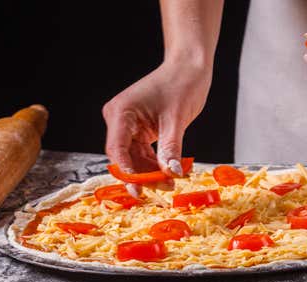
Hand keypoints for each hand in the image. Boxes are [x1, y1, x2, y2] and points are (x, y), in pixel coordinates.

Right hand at [103, 60, 211, 193]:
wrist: (189, 68)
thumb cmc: (181, 83)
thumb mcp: (176, 120)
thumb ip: (171, 148)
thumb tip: (171, 173)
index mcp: (121, 112)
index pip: (117, 149)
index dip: (127, 172)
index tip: (139, 189)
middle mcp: (120, 119)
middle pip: (124, 157)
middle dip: (141, 175)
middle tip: (160, 190)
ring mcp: (129, 125)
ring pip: (134, 159)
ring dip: (150, 173)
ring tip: (170, 183)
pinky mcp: (140, 130)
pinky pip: (143, 154)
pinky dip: (155, 164)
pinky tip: (169, 172)